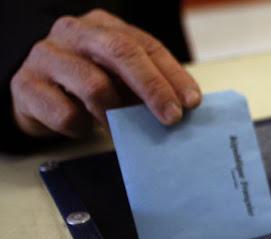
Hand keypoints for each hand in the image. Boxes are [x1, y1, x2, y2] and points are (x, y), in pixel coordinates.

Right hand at [10, 9, 201, 137]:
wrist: (36, 93)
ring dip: (115, 115)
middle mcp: (75, 33)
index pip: (146, 46)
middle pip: (121, 53)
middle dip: (153, 88)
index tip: (192, 102)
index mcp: (104, 26)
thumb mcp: (120, 78)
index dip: (172, 75)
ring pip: (95, 86)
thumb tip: (183, 107)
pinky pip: (66, 114)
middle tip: (172, 118)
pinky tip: (83, 127)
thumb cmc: (86, 84)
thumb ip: (146, 85)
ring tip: (119, 128)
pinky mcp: (26, 85)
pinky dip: (82, 128)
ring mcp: (47, 56)